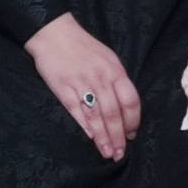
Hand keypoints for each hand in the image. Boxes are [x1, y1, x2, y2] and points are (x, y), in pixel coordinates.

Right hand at [25, 11, 140, 160]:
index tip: (132, 135)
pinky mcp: (62, 87)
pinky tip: (90, 138)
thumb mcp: (107, 58)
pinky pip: (76, 110)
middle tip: (120, 153)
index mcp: (114, 70)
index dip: (132, 120)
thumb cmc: (84, 47)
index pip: (130, 100)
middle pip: (113, 112)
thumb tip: (125, 106)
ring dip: (103, 137)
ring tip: (107, 153)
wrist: (55, 33)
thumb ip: (116, 80)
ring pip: (96, 115)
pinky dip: (84, 125)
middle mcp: (100, 78)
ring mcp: (81, 83)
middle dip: (118, 136)